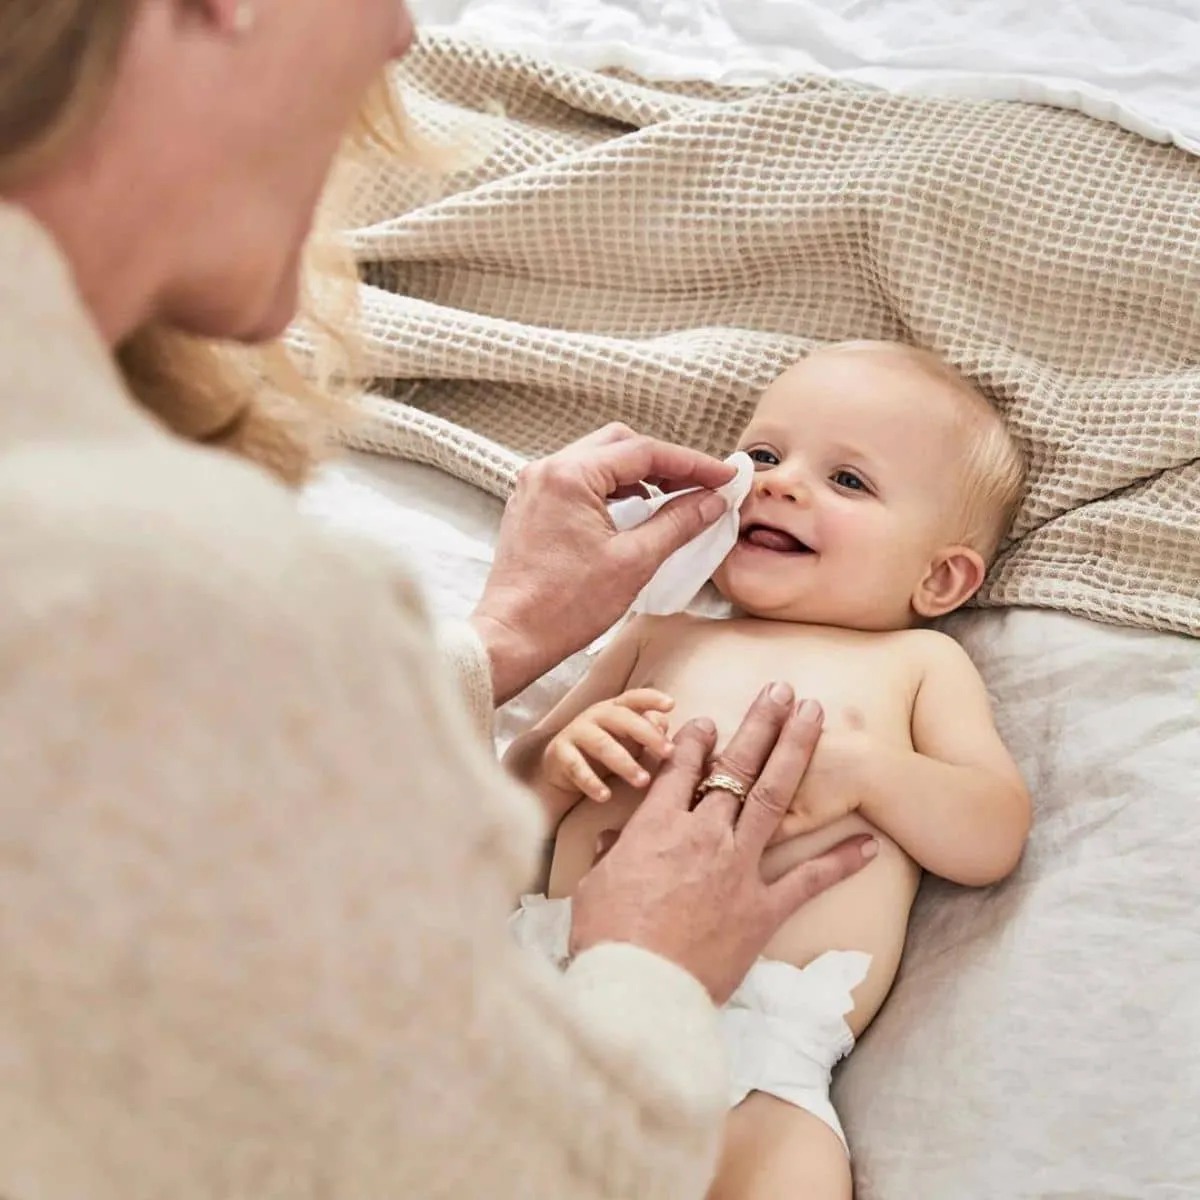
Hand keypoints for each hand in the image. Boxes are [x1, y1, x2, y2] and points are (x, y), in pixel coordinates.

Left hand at [471, 424, 733, 703]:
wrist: (513, 638)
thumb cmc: (562, 607)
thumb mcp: (635, 561)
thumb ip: (678, 523)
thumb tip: (711, 501)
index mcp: (569, 476)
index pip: (644, 452)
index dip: (692, 463)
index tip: (723, 476)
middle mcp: (547, 471)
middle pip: (620, 445)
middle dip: (665, 463)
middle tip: (700, 485)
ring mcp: (536, 488)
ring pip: (599, 462)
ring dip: (639, 476)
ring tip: (674, 499)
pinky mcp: (533, 508)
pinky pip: (580, 483)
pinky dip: (612, 490)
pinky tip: (636, 512)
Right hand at [543, 689, 674, 802]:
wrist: (562, 768)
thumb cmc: (603, 750)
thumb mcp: (628, 741)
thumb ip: (648, 731)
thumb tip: (663, 725)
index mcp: (614, 709)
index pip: (633, 698)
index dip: (651, 698)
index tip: (671, 705)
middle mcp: (595, 715)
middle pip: (621, 718)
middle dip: (647, 734)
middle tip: (668, 753)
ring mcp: (576, 731)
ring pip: (602, 744)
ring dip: (625, 763)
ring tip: (643, 781)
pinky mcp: (560, 752)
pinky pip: (576, 767)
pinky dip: (591, 782)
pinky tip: (605, 796)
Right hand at [569, 683, 877, 1005]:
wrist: (639, 990)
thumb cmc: (607, 940)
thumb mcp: (595, 887)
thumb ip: (611, 855)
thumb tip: (613, 839)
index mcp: (657, 826)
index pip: (682, 766)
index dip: (696, 738)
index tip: (708, 720)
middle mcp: (703, 834)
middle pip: (737, 765)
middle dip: (761, 722)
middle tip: (782, 690)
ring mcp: (738, 867)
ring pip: (775, 796)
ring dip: (797, 751)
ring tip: (816, 716)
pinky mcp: (763, 908)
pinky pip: (809, 880)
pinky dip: (841, 861)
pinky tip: (870, 843)